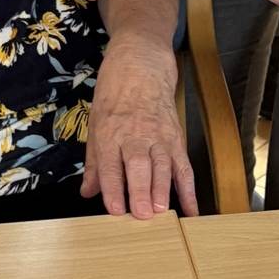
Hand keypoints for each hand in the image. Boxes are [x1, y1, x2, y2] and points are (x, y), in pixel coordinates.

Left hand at [82, 39, 197, 217]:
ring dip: (163, 189)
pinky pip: (184, 166)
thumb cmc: (114, 94)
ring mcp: (158, 135)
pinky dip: (189, 189)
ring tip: (162, 211)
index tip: (115, 209)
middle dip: (140, 190)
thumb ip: (94, 161)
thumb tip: (88, 192)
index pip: (110, 163)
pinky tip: (190, 209)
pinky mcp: (176, 137)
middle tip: (142, 215)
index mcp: (110, 131)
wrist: (141, 64)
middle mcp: (134, 133)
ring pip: (162, 165)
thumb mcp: (95, 122)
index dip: (113, 187)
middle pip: (138, 164)